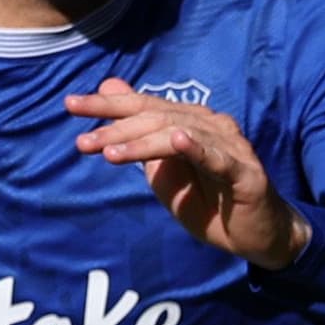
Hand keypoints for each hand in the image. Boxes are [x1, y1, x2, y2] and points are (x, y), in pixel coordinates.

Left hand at [68, 80, 302, 266]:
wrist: (254, 236)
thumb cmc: (208, 201)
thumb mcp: (162, 168)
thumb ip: (138, 133)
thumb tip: (108, 88)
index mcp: (189, 120)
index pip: (143, 105)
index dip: (107, 105)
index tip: (70, 105)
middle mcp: (210, 124)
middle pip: (157, 117)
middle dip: (116, 129)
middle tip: (83, 142)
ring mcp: (230, 147)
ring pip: (180, 135)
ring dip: (142, 144)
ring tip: (110, 153)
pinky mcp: (245, 173)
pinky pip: (219, 159)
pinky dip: (198, 149)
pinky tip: (177, 141)